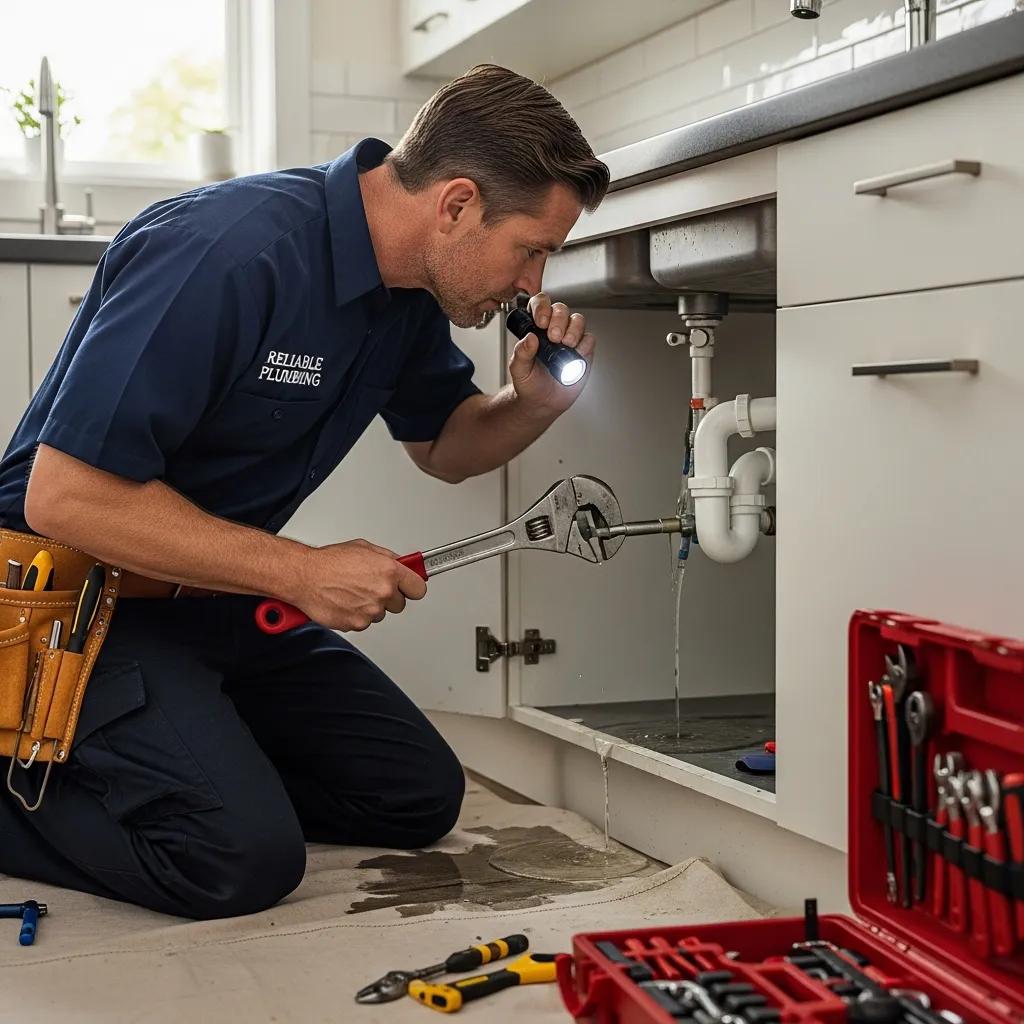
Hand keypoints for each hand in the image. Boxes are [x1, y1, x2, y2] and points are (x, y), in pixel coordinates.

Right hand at [293, 539, 426, 631]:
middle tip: (371, 587)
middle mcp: (383, 592)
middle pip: (400, 604)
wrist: (304, 577)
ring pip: (381, 614)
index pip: (418, 588)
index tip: (409, 587)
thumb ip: (387, 558)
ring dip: (371, 606)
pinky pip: (364, 622)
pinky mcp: (357, 624)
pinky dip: (356, 615)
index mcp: (389, 571)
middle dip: (389, 597)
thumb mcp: (363, 548)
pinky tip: (344, 601)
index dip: (412, 587)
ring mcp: (371, 610)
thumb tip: (401, 564)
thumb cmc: (328, 561)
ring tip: (352, 592)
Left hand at [508, 293, 595, 417]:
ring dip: (573, 329)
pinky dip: (584, 345)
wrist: (543, 402)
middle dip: (558, 320)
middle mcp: (554, 329)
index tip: (541, 322)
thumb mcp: (518, 369)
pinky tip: (576, 355)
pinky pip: (589, 339)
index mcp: (536, 328)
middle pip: (561, 309)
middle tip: (554, 336)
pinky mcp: (583, 351)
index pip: (540, 304)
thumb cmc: (529, 383)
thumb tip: (529, 338)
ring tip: (566, 344)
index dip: (542, 307)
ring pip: (577, 320)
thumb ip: (521, 353)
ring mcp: (570, 338)